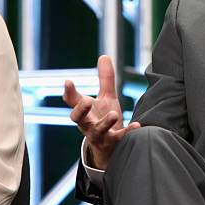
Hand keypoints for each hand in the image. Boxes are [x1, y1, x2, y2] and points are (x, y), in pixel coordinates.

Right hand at [63, 55, 139, 169]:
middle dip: (80, 110)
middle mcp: (87, 124)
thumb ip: (105, 79)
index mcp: (84, 112)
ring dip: (104, 123)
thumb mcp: (106, 98)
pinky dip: (127, 132)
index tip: (68, 81)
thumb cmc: (105, 119)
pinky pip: (119, 139)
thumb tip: (104, 56)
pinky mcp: (112, 143)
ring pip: (97, 131)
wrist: (110, 148)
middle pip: (77, 118)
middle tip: (86, 100)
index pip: (72, 101)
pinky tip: (136, 125)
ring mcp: (99, 135)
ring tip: (114, 114)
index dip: (69, 92)